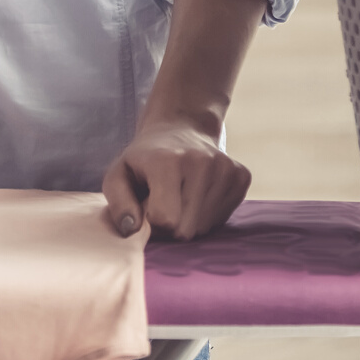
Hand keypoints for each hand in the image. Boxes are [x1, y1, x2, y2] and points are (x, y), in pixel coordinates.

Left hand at [102, 118, 251, 240]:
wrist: (181, 129)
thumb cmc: (146, 159)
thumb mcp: (119, 175)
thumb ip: (118, 204)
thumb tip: (132, 230)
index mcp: (167, 161)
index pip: (165, 219)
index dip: (152, 222)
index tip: (148, 207)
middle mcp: (201, 162)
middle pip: (186, 229)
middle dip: (171, 225)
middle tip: (164, 204)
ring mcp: (225, 168)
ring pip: (205, 228)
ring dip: (189, 221)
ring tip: (181, 198)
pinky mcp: (241, 176)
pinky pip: (223, 219)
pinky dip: (208, 215)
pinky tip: (199, 195)